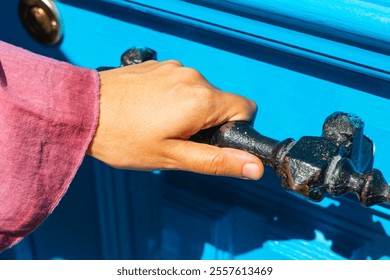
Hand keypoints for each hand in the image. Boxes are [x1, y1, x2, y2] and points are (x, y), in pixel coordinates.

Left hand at [87, 60, 262, 179]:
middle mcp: (192, 77)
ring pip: (199, 93)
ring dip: (188, 110)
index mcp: (202, 100)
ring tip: (156, 124)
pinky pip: (179, 83)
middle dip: (206, 123)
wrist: (81, 111)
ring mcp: (174, 68)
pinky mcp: (158, 65)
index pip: (245, 109)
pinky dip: (172, 97)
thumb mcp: (173, 157)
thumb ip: (217, 161)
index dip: (233, 130)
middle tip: (175, 138)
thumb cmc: (123, 138)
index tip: (207, 141)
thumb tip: (255, 167)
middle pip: (220, 103)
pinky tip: (148, 109)